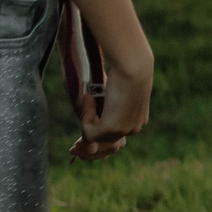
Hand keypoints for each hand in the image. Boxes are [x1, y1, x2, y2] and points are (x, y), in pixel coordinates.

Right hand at [72, 45, 152, 160]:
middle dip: (87, 141)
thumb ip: (105, 109)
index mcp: (138, 121)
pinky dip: (85, 116)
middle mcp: (133, 129)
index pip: (115, 139)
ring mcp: (124, 130)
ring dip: (87, 119)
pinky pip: (89, 132)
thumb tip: (90, 124)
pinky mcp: (112, 128)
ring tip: (89, 98)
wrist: (133, 67)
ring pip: (95, 137)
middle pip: (105, 144)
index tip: (79, 142)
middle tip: (74, 143)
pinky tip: (90, 98)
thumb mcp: (116, 94)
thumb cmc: (125, 72)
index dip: (97, 137)